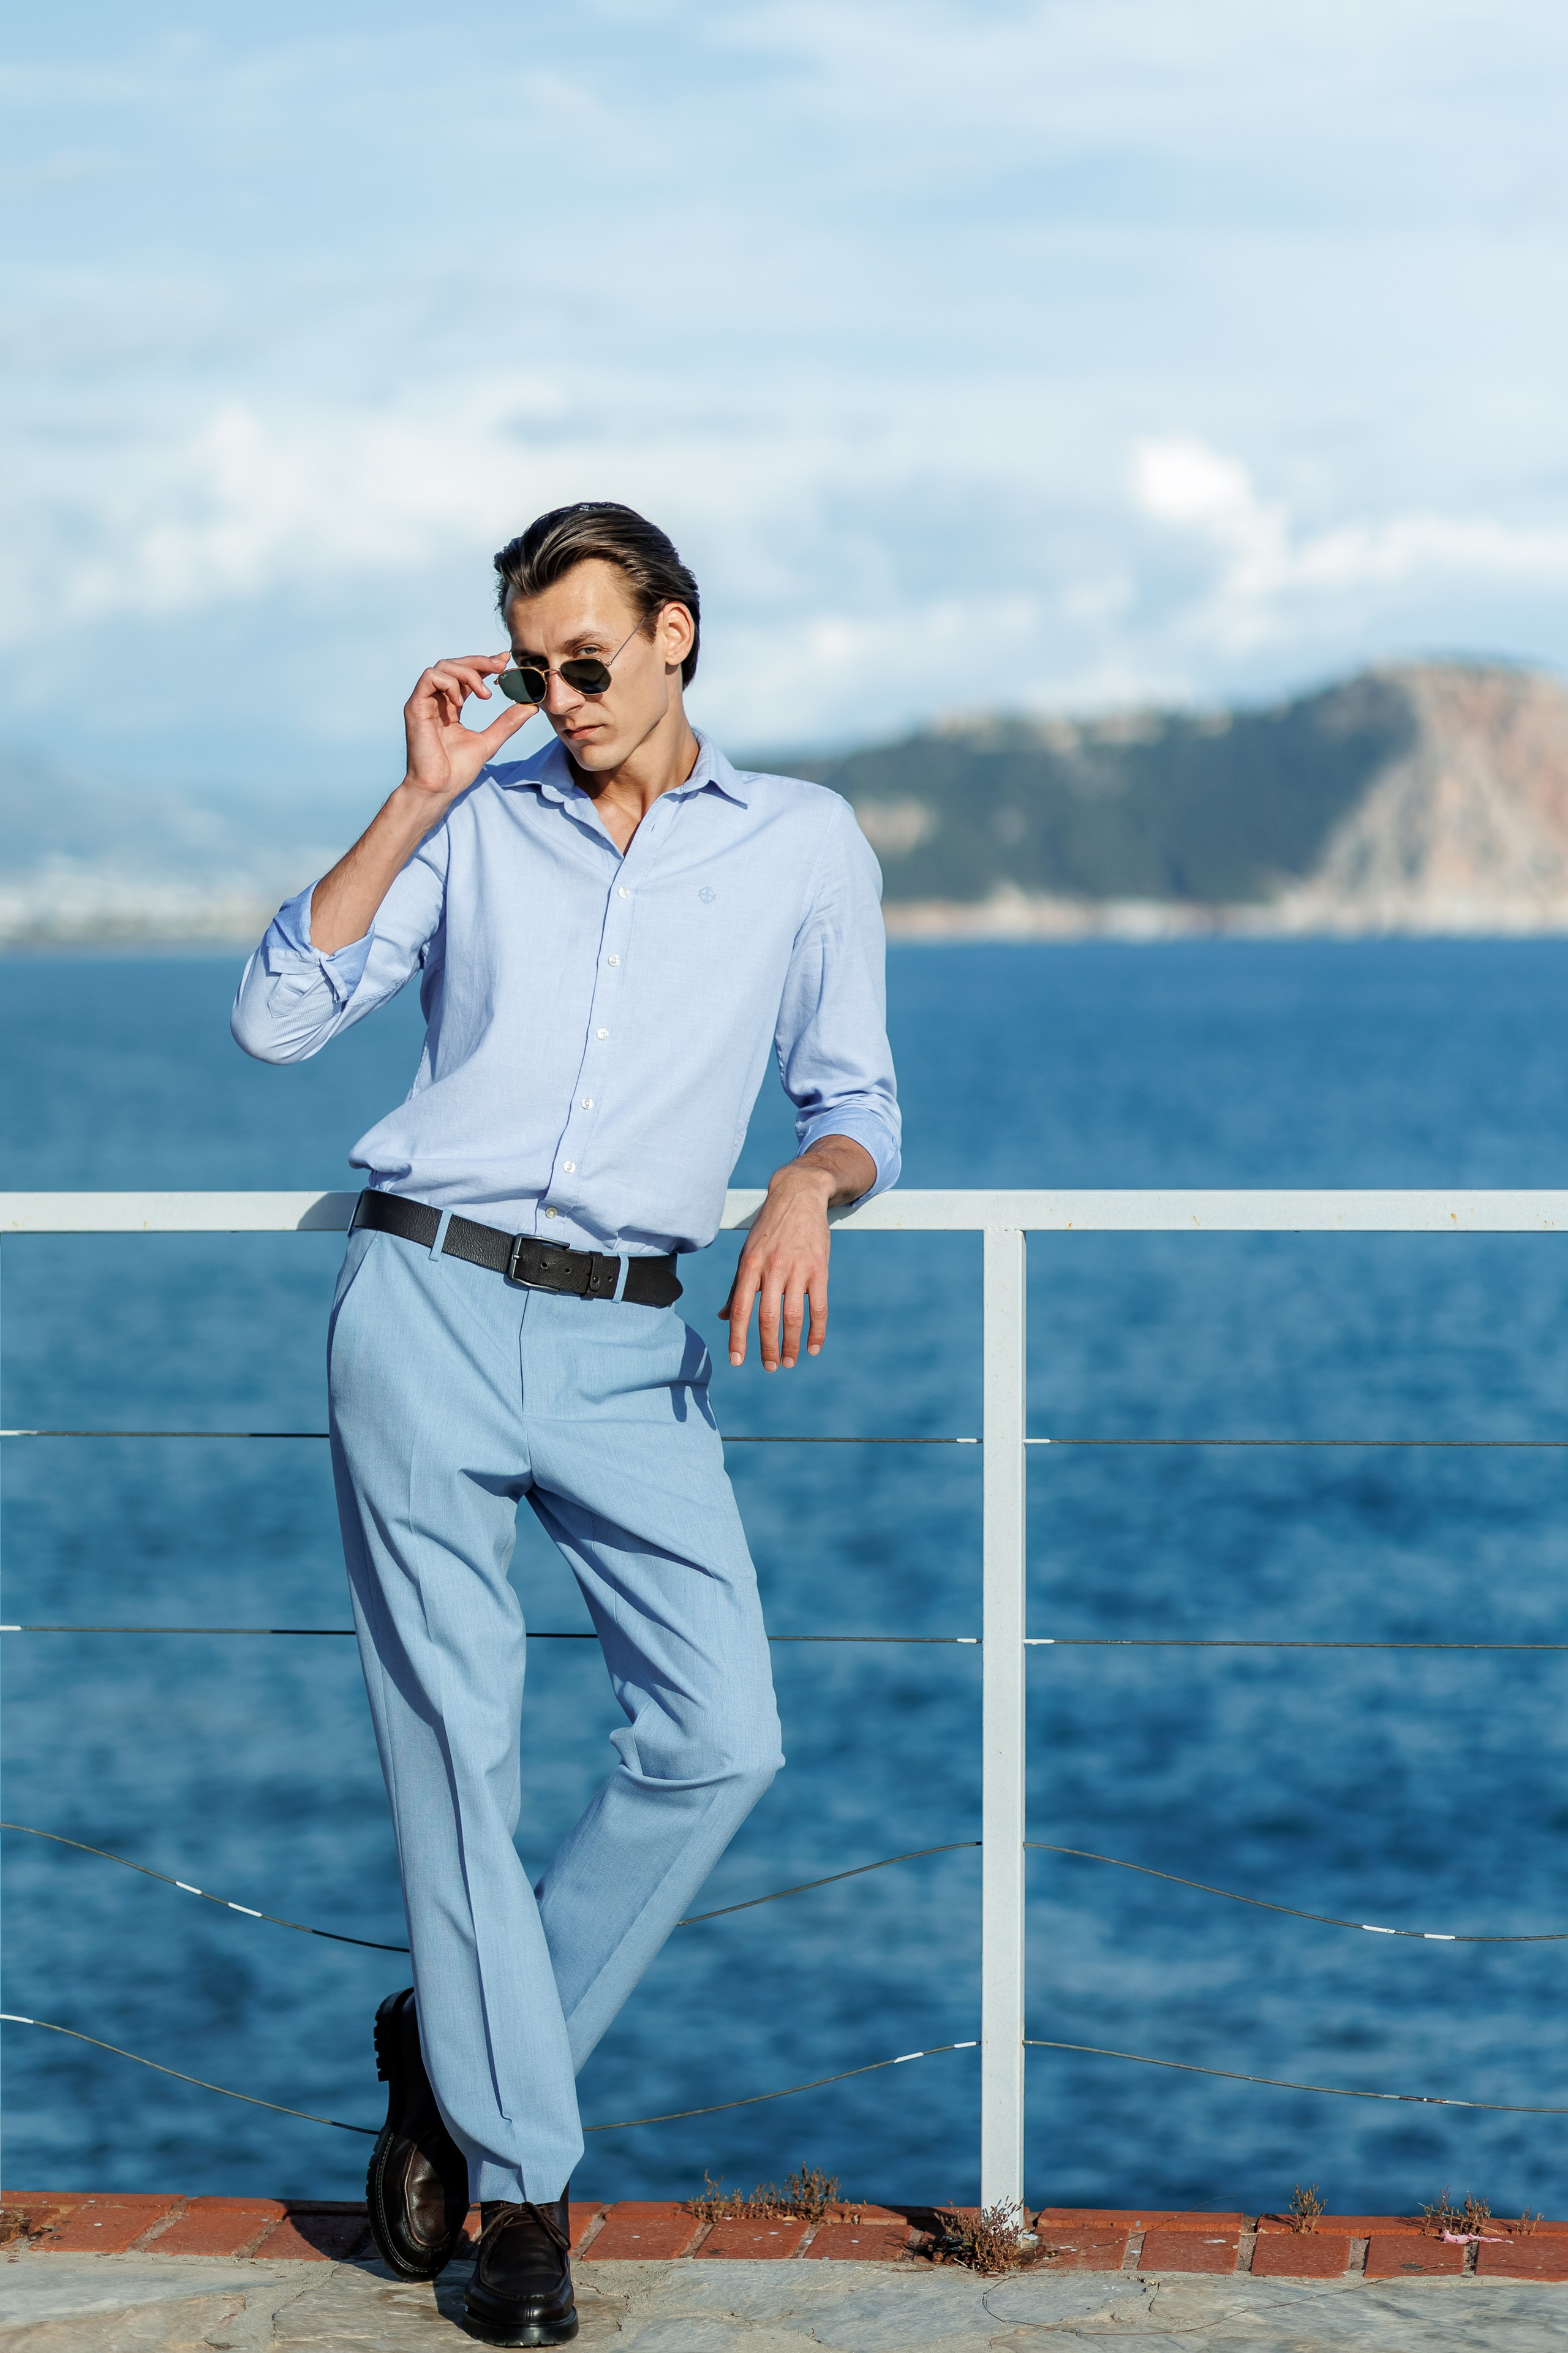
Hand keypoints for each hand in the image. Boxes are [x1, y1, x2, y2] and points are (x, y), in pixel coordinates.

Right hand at [403, 653, 534, 803]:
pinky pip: (430, 677)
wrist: (439, 788)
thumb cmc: (457, 770)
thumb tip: (531, 707)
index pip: (466, 675)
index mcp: (451, 706)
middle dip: (479, 661)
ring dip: (468, 673)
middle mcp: (436, 701)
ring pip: (443, 666)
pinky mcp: (415, 707)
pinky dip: (449, 682)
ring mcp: (424, 702)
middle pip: (454, 664)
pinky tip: (461, 699)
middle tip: (501, 666)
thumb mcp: (489, 741)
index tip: (505, 661)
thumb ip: (507, 723)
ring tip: (485, 694)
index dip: (484, 664)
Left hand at [718, 1137, 875, 1369]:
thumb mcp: (747, 1253)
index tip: (737, 1361)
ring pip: (793, 1315)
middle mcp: (772, 1268)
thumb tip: (722, 1316)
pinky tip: (813, 1346)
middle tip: (769, 1367)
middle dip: (767, 1347)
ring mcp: (798, 1268)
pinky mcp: (819, 1269)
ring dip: (791, 1343)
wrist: (798, 1196)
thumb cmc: (769, 1229)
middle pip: (767, 1317)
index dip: (738, 1338)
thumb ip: (737, 1286)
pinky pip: (819, 1307)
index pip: (740, 1308)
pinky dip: (817, 1330)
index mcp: (749, 1265)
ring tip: (790, 1361)